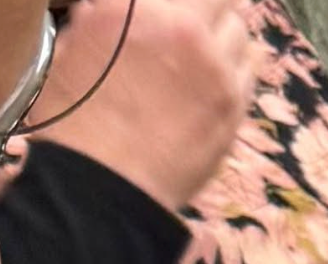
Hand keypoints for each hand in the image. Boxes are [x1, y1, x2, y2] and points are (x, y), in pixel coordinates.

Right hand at [28, 0, 255, 211]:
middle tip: (201, 15)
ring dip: (228, 32)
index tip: (185, 8)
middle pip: (225, 0)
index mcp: (138, 8)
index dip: (193, 1)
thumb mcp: (77, 46)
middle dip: (213, 5)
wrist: (108, 181)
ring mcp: (218, 72)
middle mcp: (186, 31)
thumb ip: (110, 15)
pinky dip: (238, 65)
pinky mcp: (236, 108)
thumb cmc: (77, 116)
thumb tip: (118, 7)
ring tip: (212, 43)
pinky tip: (221, 73)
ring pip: (242, 33)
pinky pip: (250, 72)